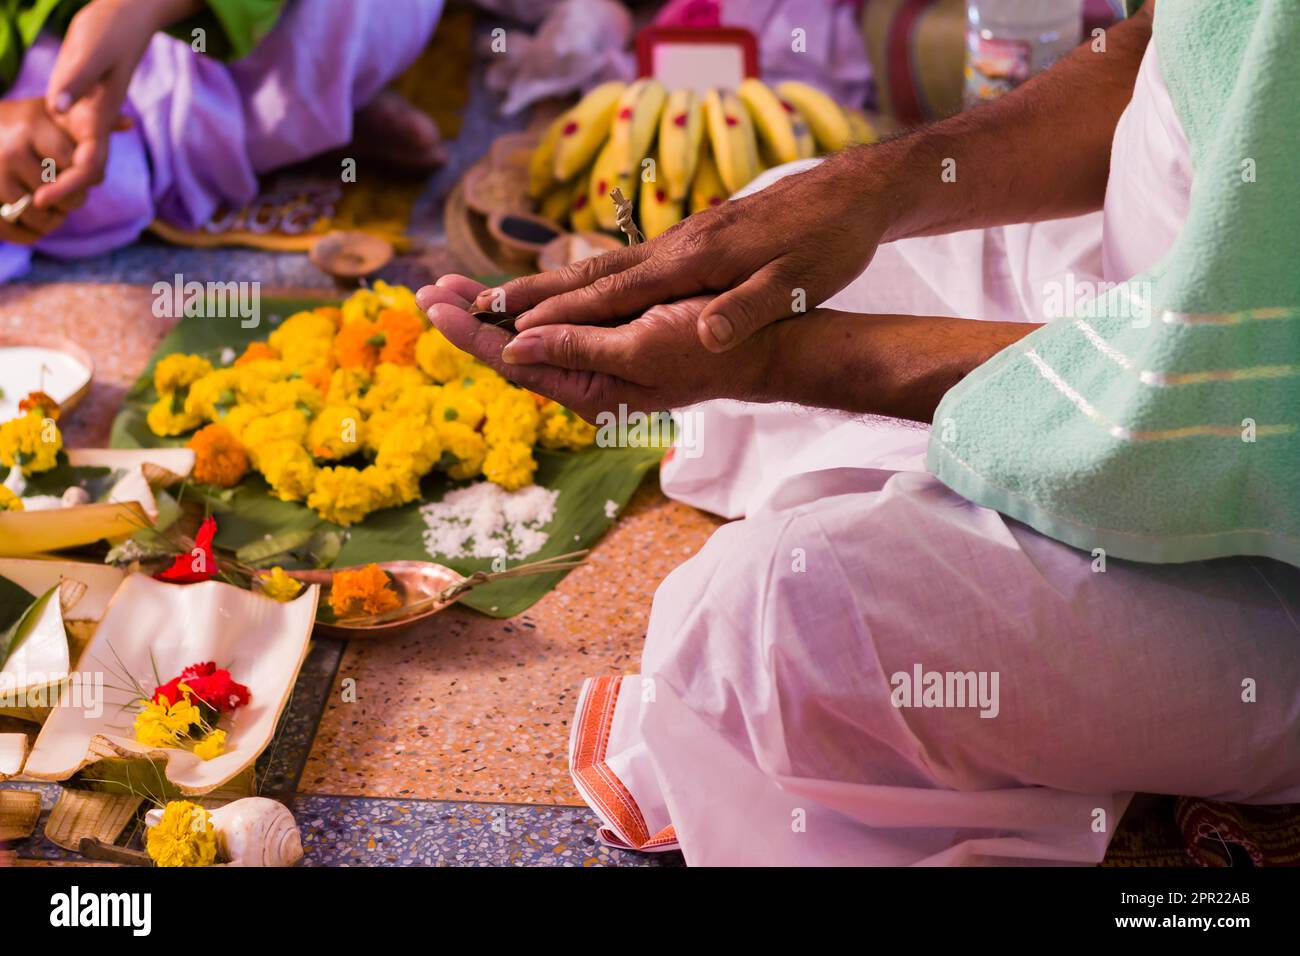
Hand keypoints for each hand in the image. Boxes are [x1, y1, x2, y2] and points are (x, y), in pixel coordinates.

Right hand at [0, 99, 80, 242]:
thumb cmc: (19, 122)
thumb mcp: (49, 113)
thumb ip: (85, 122)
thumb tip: (129, 123)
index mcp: (34, 125)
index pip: (76, 164)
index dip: (84, 178)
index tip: (84, 179)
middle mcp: (14, 147)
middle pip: (62, 191)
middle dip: (73, 201)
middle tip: (73, 200)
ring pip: (41, 212)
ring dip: (53, 220)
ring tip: (55, 214)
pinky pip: (14, 226)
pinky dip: (30, 233)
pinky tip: (36, 227)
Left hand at [35, 0, 184, 208]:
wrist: (126, 17)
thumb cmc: (110, 31)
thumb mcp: (90, 52)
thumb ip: (74, 81)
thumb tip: (57, 108)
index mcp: (100, 119)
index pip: (89, 167)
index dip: (66, 187)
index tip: (41, 199)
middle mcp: (96, 125)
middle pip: (84, 174)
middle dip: (61, 193)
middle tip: (25, 203)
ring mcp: (88, 118)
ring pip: (76, 163)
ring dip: (56, 180)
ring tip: (26, 193)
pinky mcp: (79, 108)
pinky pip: (68, 144)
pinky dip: (54, 160)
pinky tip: (34, 165)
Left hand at [417, 276, 774, 421]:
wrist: (756, 349)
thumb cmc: (704, 350)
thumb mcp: (639, 349)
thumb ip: (577, 349)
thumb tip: (514, 349)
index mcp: (588, 390)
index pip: (515, 362)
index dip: (472, 333)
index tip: (436, 305)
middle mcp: (585, 380)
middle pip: (513, 351)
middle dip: (469, 319)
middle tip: (425, 290)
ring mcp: (597, 363)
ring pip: (531, 338)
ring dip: (491, 312)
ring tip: (449, 290)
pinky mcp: (612, 343)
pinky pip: (557, 327)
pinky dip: (526, 309)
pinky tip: (505, 298)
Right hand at [468, 151, 891, 352]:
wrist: (851, 194)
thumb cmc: (827, 244)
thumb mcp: (800, 284)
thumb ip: (749, 308)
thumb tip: (706, 334)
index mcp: (693, 262)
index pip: (609, 295)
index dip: (554, 314)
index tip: (502, 329)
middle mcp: (674, 247)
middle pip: (586, 277)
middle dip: (525, 296)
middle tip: (467, 304)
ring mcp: (679, 240)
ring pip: (598, 268)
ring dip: (546, 286)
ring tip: (497, 299)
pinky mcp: (691, 239)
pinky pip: (622, 264)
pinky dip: (583, 278)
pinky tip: (570, 286)